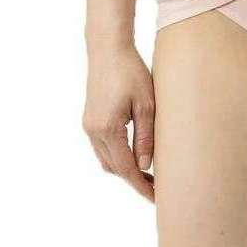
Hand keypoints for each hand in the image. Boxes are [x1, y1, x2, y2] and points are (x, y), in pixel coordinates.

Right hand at [82, 42, 155, 201]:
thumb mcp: (146, 104)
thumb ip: (145, 137)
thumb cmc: (131, 71)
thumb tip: (146, 166)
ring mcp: (88, 126)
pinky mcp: (90, 119)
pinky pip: (103, 148)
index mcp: (107, 129)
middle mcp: (93, 132)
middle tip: (158, 187)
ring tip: (149, 173)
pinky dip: (117, 156)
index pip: (126, 169)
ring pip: (107, 160)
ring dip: (125, 169)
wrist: (108, 49)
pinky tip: (133, 153)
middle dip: (134, 180)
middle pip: (114, 168)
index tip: (157, 198)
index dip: (141, 186)